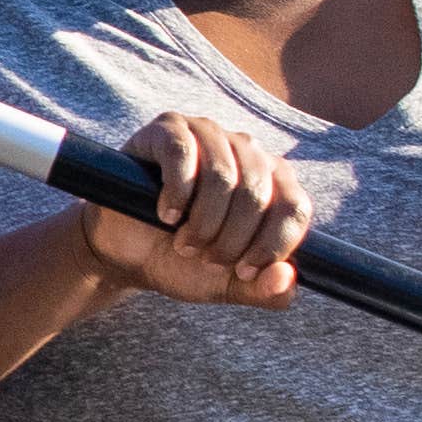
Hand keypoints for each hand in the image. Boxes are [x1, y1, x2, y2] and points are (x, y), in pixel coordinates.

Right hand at [62, 98, 311, 306]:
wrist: (126, 255)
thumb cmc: (183, 262)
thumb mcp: (230, 285)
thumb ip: (266, 291)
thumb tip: (287, 278)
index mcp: (275, 182)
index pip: (295, 208)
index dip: (274, 245)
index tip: (245, 272)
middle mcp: (248, 150)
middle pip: (257, 195)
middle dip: (231, 240)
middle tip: (206, 259)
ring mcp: (209, 133)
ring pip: (222, 176)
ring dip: (202, 222)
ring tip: (184, 243)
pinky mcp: (169, 129)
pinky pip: (183, 156)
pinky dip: (176, 194)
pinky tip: (166, 214)